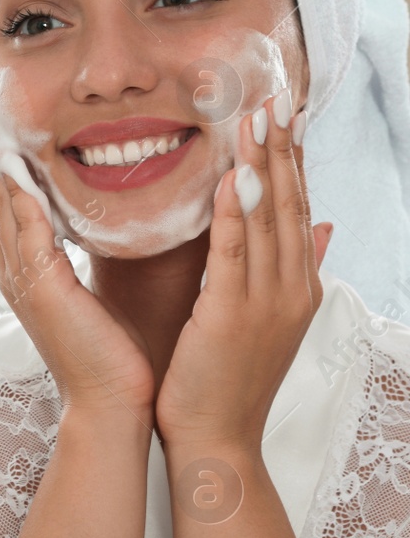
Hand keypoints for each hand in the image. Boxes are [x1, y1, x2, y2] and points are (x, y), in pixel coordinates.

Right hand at [0, 90, 156, 424]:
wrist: (114, 406)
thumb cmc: (119, 353)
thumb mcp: (105, 287)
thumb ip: (99, 248)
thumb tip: (113, 212)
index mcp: (32, 270)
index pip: (12, 199)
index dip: (2, 156)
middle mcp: (17, 270)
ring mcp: (22, 279)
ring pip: (0, 203)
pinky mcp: (40, 288)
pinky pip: (24, 228)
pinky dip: (16, 191)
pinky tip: (14, 160)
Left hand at [155, 90, 332, 451]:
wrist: (217, 440)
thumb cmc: (226, 381)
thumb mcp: (266, 319)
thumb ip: (292, 268)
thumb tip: (321, 227)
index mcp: (297, 286)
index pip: (297, 209)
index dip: (292, 160)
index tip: (285, 114)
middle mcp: (290, 289)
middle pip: (289, 204)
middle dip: (283, 149)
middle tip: (275, 97)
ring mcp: (265, 303)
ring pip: (267, 220)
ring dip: (262, 166)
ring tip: (257, 118)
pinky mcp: (230, 316)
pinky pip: (234, 254)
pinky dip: (235, 212)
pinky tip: (233, 176)